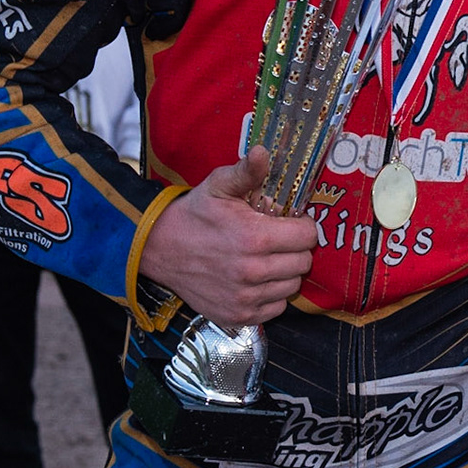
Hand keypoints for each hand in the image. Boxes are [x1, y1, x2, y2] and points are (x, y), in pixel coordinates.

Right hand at [137, 148, 316, 328]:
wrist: (159, 249)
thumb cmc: (195, 215)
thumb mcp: (218, 186)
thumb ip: (247, 172)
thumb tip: (262, 152)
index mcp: (255, 238)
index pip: (308, 236)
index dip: (302, 226)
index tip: (290, 223)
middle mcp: (253, 272)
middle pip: (303, 263)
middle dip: (296, 249)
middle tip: (278, 241)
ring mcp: (245, 297)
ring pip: (291, 286)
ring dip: (285, 273)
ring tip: (266, 259)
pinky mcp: (237, 316)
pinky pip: (275, 308)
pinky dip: (271, 295)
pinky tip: (256, 280)